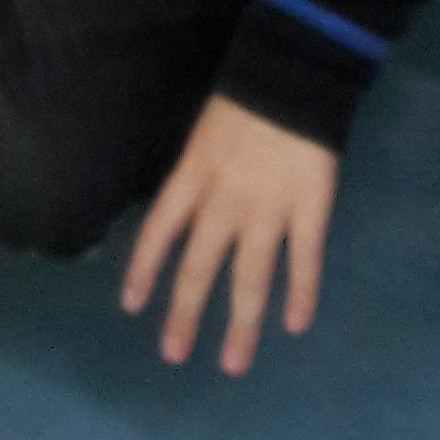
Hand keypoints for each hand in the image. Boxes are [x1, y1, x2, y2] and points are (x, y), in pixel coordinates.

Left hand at [120, 93, 338, 374]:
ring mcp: (268, 211)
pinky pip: (304, 261)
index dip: (144, 268)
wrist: (295, 76)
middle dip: (184, 314)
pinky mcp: (309, 211)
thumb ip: (195, 179)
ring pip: (249, 278)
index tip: (131, 305)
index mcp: (192, 177)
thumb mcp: (202, 137)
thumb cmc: (245, 100)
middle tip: (171, 355)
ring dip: (240, 324)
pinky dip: (300, 294)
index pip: (159, 230)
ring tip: (231, 364)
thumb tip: (185, 219)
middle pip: (198, 267)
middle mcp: (223, 202)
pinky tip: (294, 325)